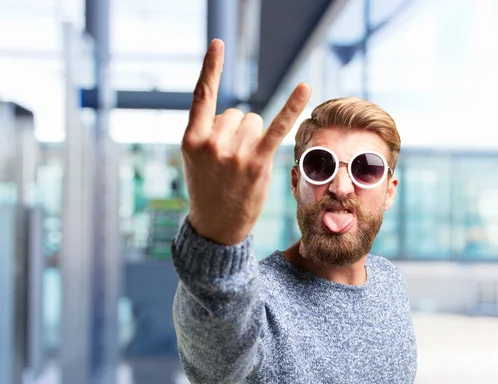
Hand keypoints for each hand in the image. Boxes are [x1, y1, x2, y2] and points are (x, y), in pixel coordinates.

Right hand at [182, 39, 310, 245]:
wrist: (215, 227)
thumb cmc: (207, 189)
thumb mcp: (195, 160)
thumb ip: (208, 133)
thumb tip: (239, 116)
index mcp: (191, 139)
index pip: (202, 96)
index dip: (211, 68)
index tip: (219, 43)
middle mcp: (211, 142)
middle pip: (237, 113)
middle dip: (239, 131)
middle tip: (232, 161)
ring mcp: (234, 153)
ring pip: (254, 122)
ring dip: (254, 139)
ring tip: (244, 166)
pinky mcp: (257, 163)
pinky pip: (276, 128)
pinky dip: (292, 107)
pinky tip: (305, 88)